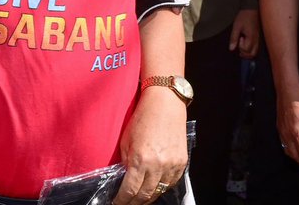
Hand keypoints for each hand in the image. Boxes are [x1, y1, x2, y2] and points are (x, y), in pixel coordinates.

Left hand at [113, 86, 187, 203]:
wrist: (166, 103)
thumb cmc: (143, 118)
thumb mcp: (126, 140)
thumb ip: (126, 162)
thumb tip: (126, 179)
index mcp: (140, 159)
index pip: (130, 190)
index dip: (122, 200)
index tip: (117, 203)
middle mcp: (157, 165)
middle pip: (145, 196)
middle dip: (134, 203)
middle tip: (126, 204)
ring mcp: (172, 164)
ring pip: (159, 192)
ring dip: (148, 198)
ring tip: (139, 200)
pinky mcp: (182, 162)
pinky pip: (171, 183)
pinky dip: (162, 188)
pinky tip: (154, 188)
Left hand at [229, 9, 259, 58]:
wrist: (252, 9)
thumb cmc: (244, 17)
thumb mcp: (236, 26)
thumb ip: (233, 38)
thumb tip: (231, 49)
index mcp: (251, 37)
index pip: (246, 49)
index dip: (240, 46)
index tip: (239, 38)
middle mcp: (256, 40)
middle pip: (252, 54)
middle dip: (244, 53)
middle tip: (239, 45)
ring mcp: (258, 39)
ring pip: (255, 52)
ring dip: (247, 52)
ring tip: (242, 45)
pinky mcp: (258, 37)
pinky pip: (256, 47)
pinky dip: (250, 49)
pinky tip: (246, 43)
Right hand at [277, 88, 298, 166]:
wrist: (287, 91)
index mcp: (296, 134)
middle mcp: (287, 136)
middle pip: (295, 155)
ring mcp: (281, 132)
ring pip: (287, 151)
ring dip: (296, 157)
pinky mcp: (279, 128)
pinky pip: (283, 144)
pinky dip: (290, 150)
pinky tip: (295, 148)